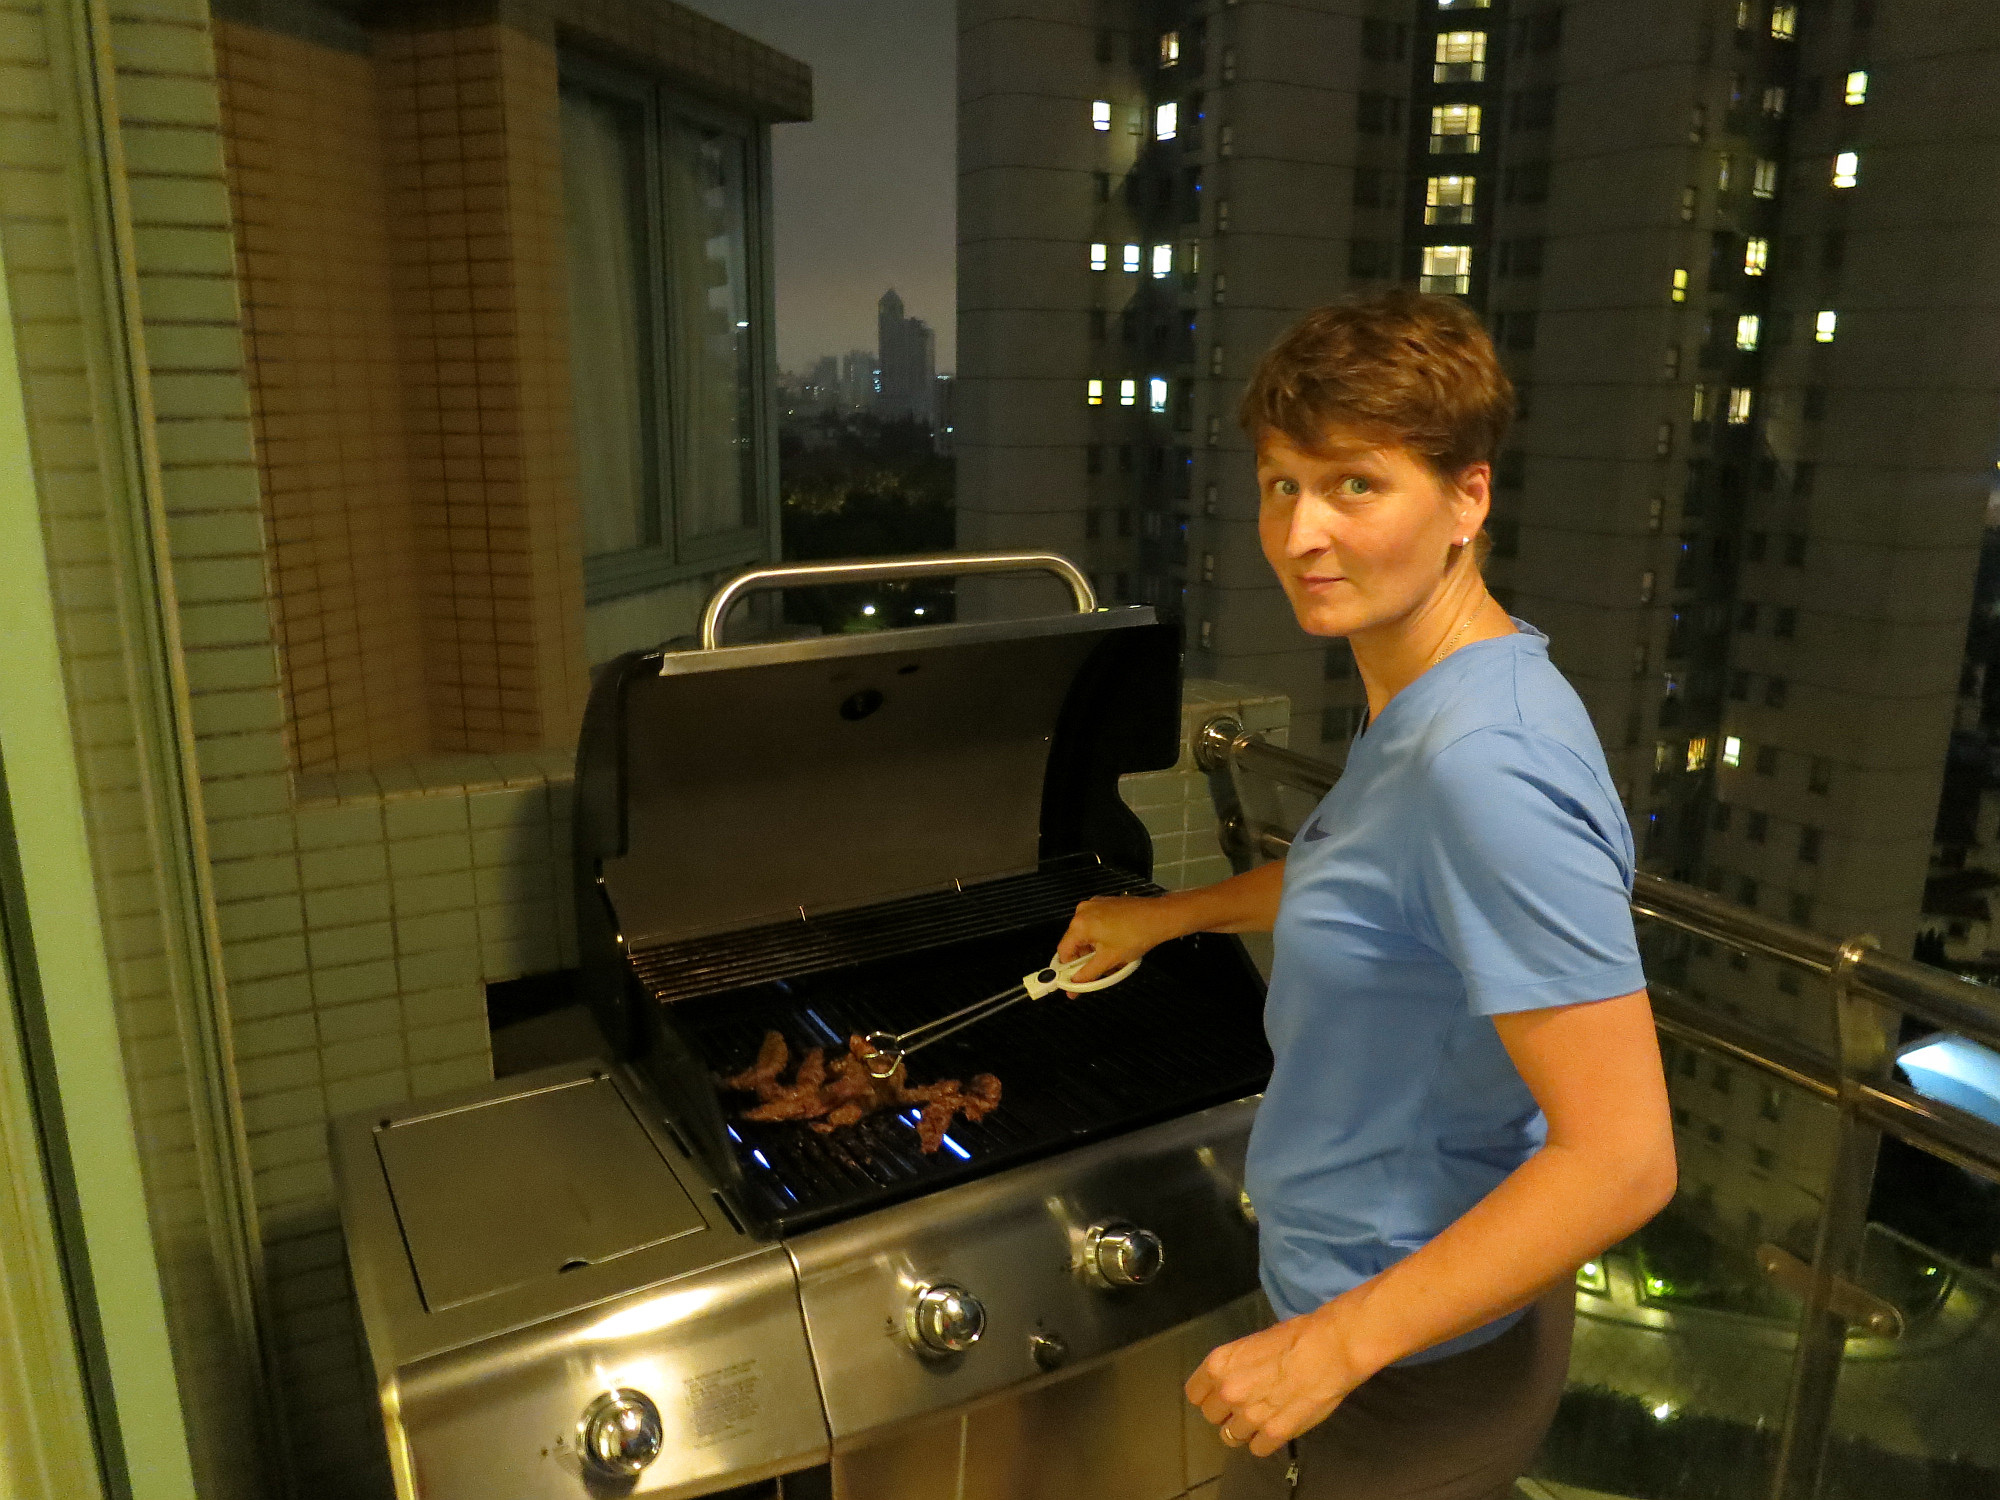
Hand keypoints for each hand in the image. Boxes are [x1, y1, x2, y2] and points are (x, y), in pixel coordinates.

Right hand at [1054, 894, 1188, 985]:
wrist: (1160, 917)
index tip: (1075, 980)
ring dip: (1095, 950)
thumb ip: (1087, 975)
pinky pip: (1095, 925)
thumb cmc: (1136, 936)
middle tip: (1100, 971)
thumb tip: (1072, 987)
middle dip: (1085, 959)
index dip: (1068, 969)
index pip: (1063, 951)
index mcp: (1080, 924)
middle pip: (1075, 942)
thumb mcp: (1109, 960)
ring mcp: (1094, 905)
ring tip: (1113, 959)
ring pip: (1086, 935)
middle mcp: (1083, 911)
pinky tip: (1116, 945)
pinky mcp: (1105, 903)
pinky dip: (1101, 938)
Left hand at [1184, 1292, 1376, 1457]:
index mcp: (1218, 1365)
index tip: (1219, 1393)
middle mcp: (1228, 1393)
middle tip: (1246, 1402)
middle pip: (1212, 1417)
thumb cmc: (1294, 1336)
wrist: (1330, 1349)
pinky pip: (1257, 1449)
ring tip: (1263, 1415)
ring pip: (1231, 1437)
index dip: (1208, 1394)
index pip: (1195, 1394)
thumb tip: (1232, 1379)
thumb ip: (1235, 1366)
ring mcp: (1250, 1416)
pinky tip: (1275, 1427)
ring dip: (1244, 1428)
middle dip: (1225, 1412)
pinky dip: (1264, 1442)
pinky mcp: (1275, 1434)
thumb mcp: (1252, 1344)